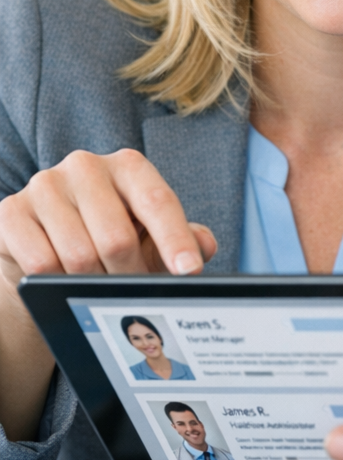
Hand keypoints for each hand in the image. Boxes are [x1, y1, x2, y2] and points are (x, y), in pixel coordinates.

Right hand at [0, 148, 215, 289]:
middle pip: (116, 236)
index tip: (190, 271)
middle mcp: (86, 166)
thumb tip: (206, 247)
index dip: (175, 240)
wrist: (44, 245)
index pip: (158, 201)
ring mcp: (45, 185)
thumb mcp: (149, 234)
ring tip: (102, 289)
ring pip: (78, 254)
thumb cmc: (109, 235)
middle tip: (136, 294)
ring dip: (94, 283)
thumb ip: (183, 237)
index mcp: (128, 165)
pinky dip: (57, 282)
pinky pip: (40, 263)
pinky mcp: (11, 212)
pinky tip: (64, 282)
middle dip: (131, 274)